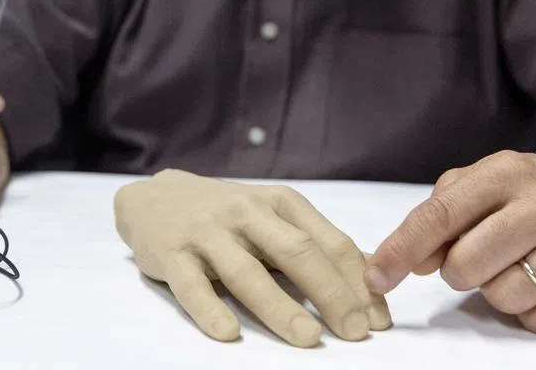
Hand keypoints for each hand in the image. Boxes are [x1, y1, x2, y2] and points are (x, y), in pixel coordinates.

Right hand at [114, 169, 391, 346]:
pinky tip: (228, 333)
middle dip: (330, 293)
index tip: (379, 319)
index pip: (328, 242)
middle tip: (356, 331)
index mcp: (280, 203)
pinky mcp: (172, 254)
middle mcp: (246, 212)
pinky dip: (210, 310)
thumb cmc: (228, 215)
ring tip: (307, 338)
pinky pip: (192, 286)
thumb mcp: (275, 218)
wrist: (155, 198)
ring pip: (247, 271)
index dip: (357, 281)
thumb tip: (375, 277)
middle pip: (295, 252)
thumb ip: (319, 245)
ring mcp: (208, 233)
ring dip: (279, 306)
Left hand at [364, 151, 535, 338]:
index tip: (376, 277)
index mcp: (506, 173)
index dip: (403, 249)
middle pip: (467, 264)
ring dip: (500, 291)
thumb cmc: (526, 196)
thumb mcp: (482, 184)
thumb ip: (439, 214)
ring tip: (520, 265)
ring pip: (505, 297)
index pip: (441, 215)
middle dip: (460, 272)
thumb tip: (409, 261)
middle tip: (479, 258)